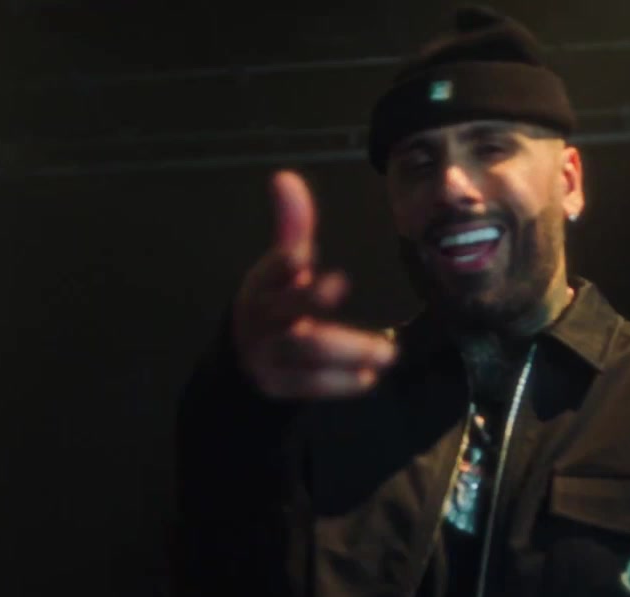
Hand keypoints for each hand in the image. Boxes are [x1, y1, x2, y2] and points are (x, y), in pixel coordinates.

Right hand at [232, 171, 396, 398]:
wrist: (242, 361)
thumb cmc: (273, 304)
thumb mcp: (279, 267)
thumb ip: (292, 227)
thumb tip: (284, 177)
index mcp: (263, 286)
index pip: (271, 271)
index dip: (284, 263)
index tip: (303, 255)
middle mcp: (262, 319)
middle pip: (287, 310)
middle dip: (311, 300)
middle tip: (340, 287)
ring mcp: (269, 354)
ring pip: (305, 351)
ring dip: (347, 351)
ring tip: (387, 354)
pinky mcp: (279, 385)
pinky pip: (309, 386)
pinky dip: (340, 383)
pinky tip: (368, 377)